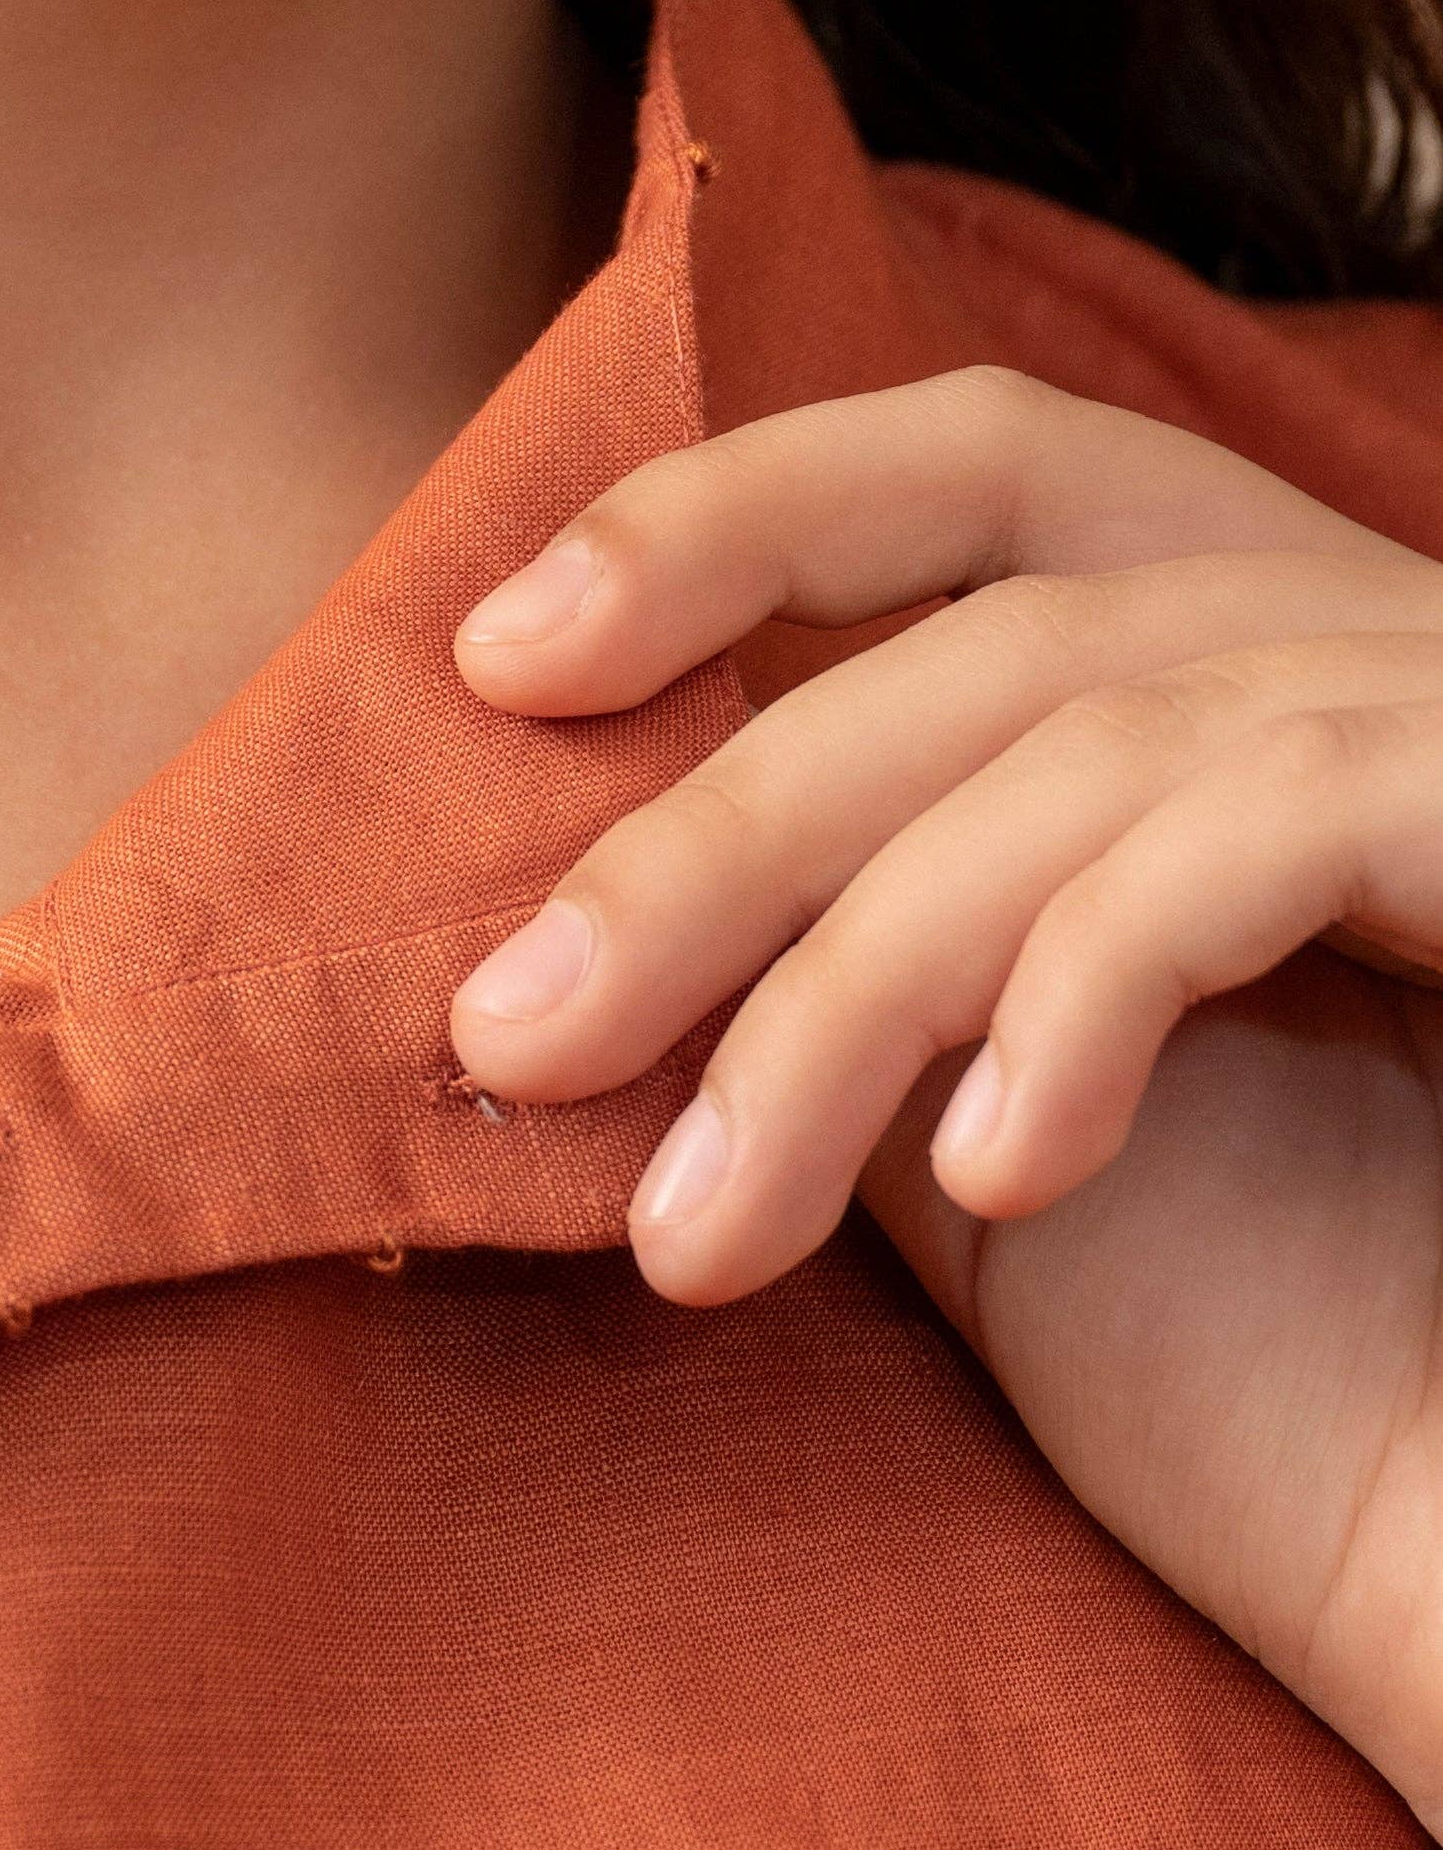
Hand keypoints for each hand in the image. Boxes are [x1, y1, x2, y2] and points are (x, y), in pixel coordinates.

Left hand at [442, 369, 1442, 1838]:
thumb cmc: (1336, 1372)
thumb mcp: (1044, 1124)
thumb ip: (884, 974)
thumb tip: (587, 938)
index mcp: (1283, 663)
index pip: (996, 476)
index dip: (738, 520)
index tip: (496, 661)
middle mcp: (1403, 647)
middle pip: (1003, 628)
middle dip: (717, 836)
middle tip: (509, 1032)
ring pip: (1094, 752)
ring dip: (844, 997)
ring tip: (692, 1231)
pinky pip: (1268, 832)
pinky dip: (1087, 988)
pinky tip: (989, 1179)